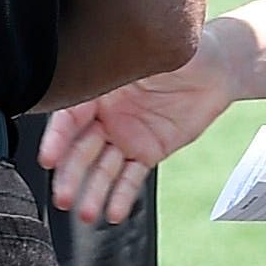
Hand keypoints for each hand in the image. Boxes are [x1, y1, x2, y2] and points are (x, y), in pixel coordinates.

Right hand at [41, 40, 242, 224]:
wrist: (217, 69)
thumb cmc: (181, 51)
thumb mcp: (147, 51)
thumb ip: (118, 64)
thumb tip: (90, 65)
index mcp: (98, 90)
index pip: (69, 118)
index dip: (57, 139)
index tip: (47, 159)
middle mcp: (106, 116)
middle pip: (81, 150)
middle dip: (71, 175)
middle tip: (63, 197)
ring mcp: (126, 136)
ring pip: (103, 169)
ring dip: (92, 192)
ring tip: (86, 214)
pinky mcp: (147, 151)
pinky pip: (132, 177)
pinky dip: (121, 196)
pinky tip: (113, 213)